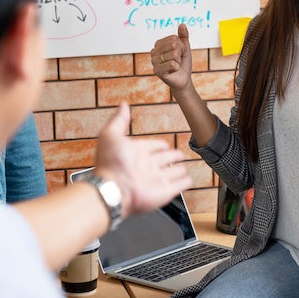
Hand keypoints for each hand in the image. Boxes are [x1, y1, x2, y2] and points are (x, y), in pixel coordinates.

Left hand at [94, 103, 191, 217]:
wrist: (113, 190)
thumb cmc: (110, 164)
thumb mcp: (111, 135)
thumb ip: (119, 120)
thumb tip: (122, 105)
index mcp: (135, 153)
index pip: (151, 146)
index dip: (158, 144)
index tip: (163, 144)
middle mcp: (146, 167)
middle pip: (163, 159)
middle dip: (171, 155)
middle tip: (178, 153)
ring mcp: (156, 180)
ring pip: (171, 173)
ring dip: (178, 170)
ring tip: (183, 167)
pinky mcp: (164, 192)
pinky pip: (178, 186)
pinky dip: (184, 183)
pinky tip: (187, 180)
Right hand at [151, 23, 192, 93]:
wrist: (183, 79)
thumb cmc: (183, 63)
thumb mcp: (185, 47)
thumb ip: (183, 36)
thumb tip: (182, 24)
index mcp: (158, 44)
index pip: (174, 38)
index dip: (181, 46)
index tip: (180, 53)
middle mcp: (154, 51)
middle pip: (173, 44)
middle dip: (180, 52)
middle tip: (178, 60)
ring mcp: (154, 61)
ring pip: (174, 54)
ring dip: (179, 61)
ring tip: (175, 65)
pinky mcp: (157, 71)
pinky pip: (172, 64)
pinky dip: (177, 67)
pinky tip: (174, 70)